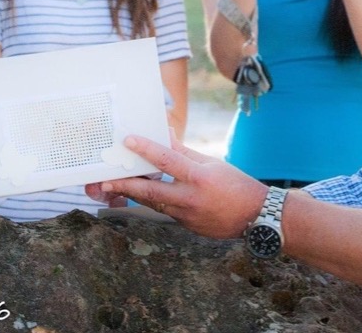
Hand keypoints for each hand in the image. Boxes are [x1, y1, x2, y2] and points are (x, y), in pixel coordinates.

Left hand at [84, 134, 267, 239]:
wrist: (256, 217)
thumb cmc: (236, 185)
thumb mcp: (212, 164)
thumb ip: (185, 151)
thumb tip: (166, 134)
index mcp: (199, 177)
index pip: (167, 160)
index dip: (146, 149)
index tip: (128, 140)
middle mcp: (189, 198)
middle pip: (149, 190)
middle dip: (124, 185)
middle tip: (105, 180)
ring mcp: (186, 216)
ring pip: (153, 203)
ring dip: (134, 194)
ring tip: (116, 186)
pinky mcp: (186, 226)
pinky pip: (165, 212)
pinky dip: (154, 202)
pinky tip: (143, 194)